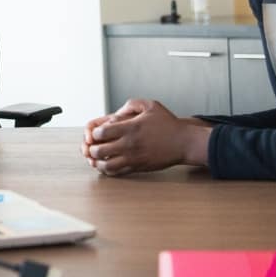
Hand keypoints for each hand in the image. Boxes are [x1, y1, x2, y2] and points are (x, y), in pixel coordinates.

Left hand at [80, 98, 209, 175]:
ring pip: (106, 165)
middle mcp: (129, 144)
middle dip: (91, 149)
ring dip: (97, 162)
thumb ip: (130, 104)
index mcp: (130, 128)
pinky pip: (118, 172)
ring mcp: (133, 158)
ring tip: (95, 158)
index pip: (101, 133)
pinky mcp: (138, 167)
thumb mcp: (150, 105)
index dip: (93, 133)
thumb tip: (115, 113)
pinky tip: (106, 165)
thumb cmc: (168, 123)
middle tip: (91, 146)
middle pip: (100, 150)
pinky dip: (108, 170)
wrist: (184, 142)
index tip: (95, 133)